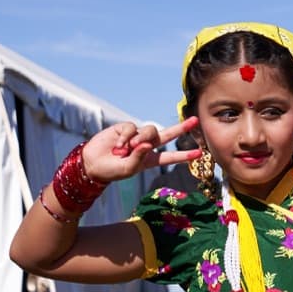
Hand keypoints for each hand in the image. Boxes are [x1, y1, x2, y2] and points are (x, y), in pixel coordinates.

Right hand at [81, 116, 201, 181]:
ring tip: (126, 149)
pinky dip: (126, 137)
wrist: (93, 163)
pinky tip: (118, 145)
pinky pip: (132, 128)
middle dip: (181, 128)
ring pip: (149, 130)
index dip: (184, 155)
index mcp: (150, 159)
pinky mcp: (125, 128)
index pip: (170, 157)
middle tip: (194, 121)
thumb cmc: (112, 170)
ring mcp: (137, 136)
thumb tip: (147, 144)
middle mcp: (146, 146)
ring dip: (139, 139)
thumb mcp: (128, 169)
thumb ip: (139, 158)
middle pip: (167, 135)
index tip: (199, 153)